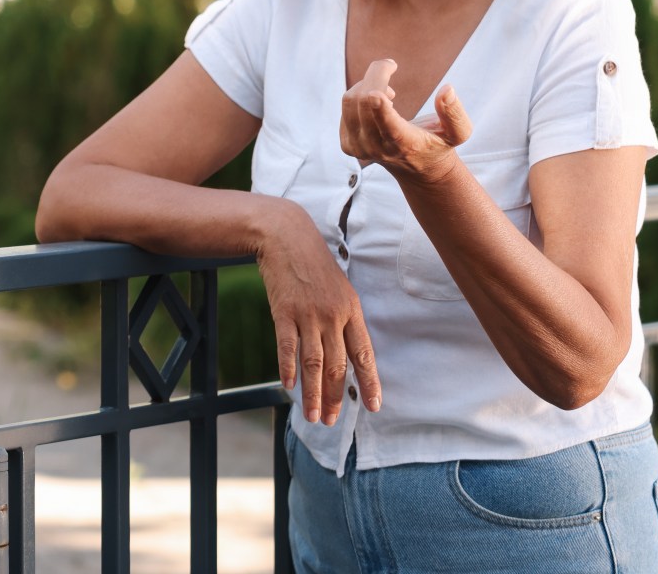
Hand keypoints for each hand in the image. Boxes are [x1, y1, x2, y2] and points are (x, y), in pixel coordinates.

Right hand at [255, 199, 380, 424]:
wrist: (287, 237)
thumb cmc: (314, 264)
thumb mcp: (340, 289)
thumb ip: (343, 320)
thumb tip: (346, 354)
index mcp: (352, 311)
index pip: (364, 354)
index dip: (370, 383)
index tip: (373, 407)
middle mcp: (333, 316)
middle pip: (338, 366)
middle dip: (337, 397)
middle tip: (333, 421)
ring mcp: (308, 314)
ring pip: (314, 363)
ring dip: (314, 393)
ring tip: (314, 416)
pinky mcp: (284, 312)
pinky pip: (288, 347)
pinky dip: (288, 368)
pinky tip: (289, 387)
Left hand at [340, 60, 472, 181]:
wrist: (415, 167)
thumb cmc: (438, 143)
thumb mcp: (458, 133)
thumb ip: (455, 114)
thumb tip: (447, 90)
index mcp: (406, 145)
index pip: (391, 129)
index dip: (381, 110)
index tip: (376, 94)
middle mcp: (378, 149)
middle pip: (365, 103)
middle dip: (377, 74)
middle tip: (391, 65)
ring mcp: (359, 148)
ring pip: (351, 101)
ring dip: (369, 85)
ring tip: (389, 92)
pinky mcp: (347, 144)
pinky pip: (346, 105)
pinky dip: (360, 95)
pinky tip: (377, 104)